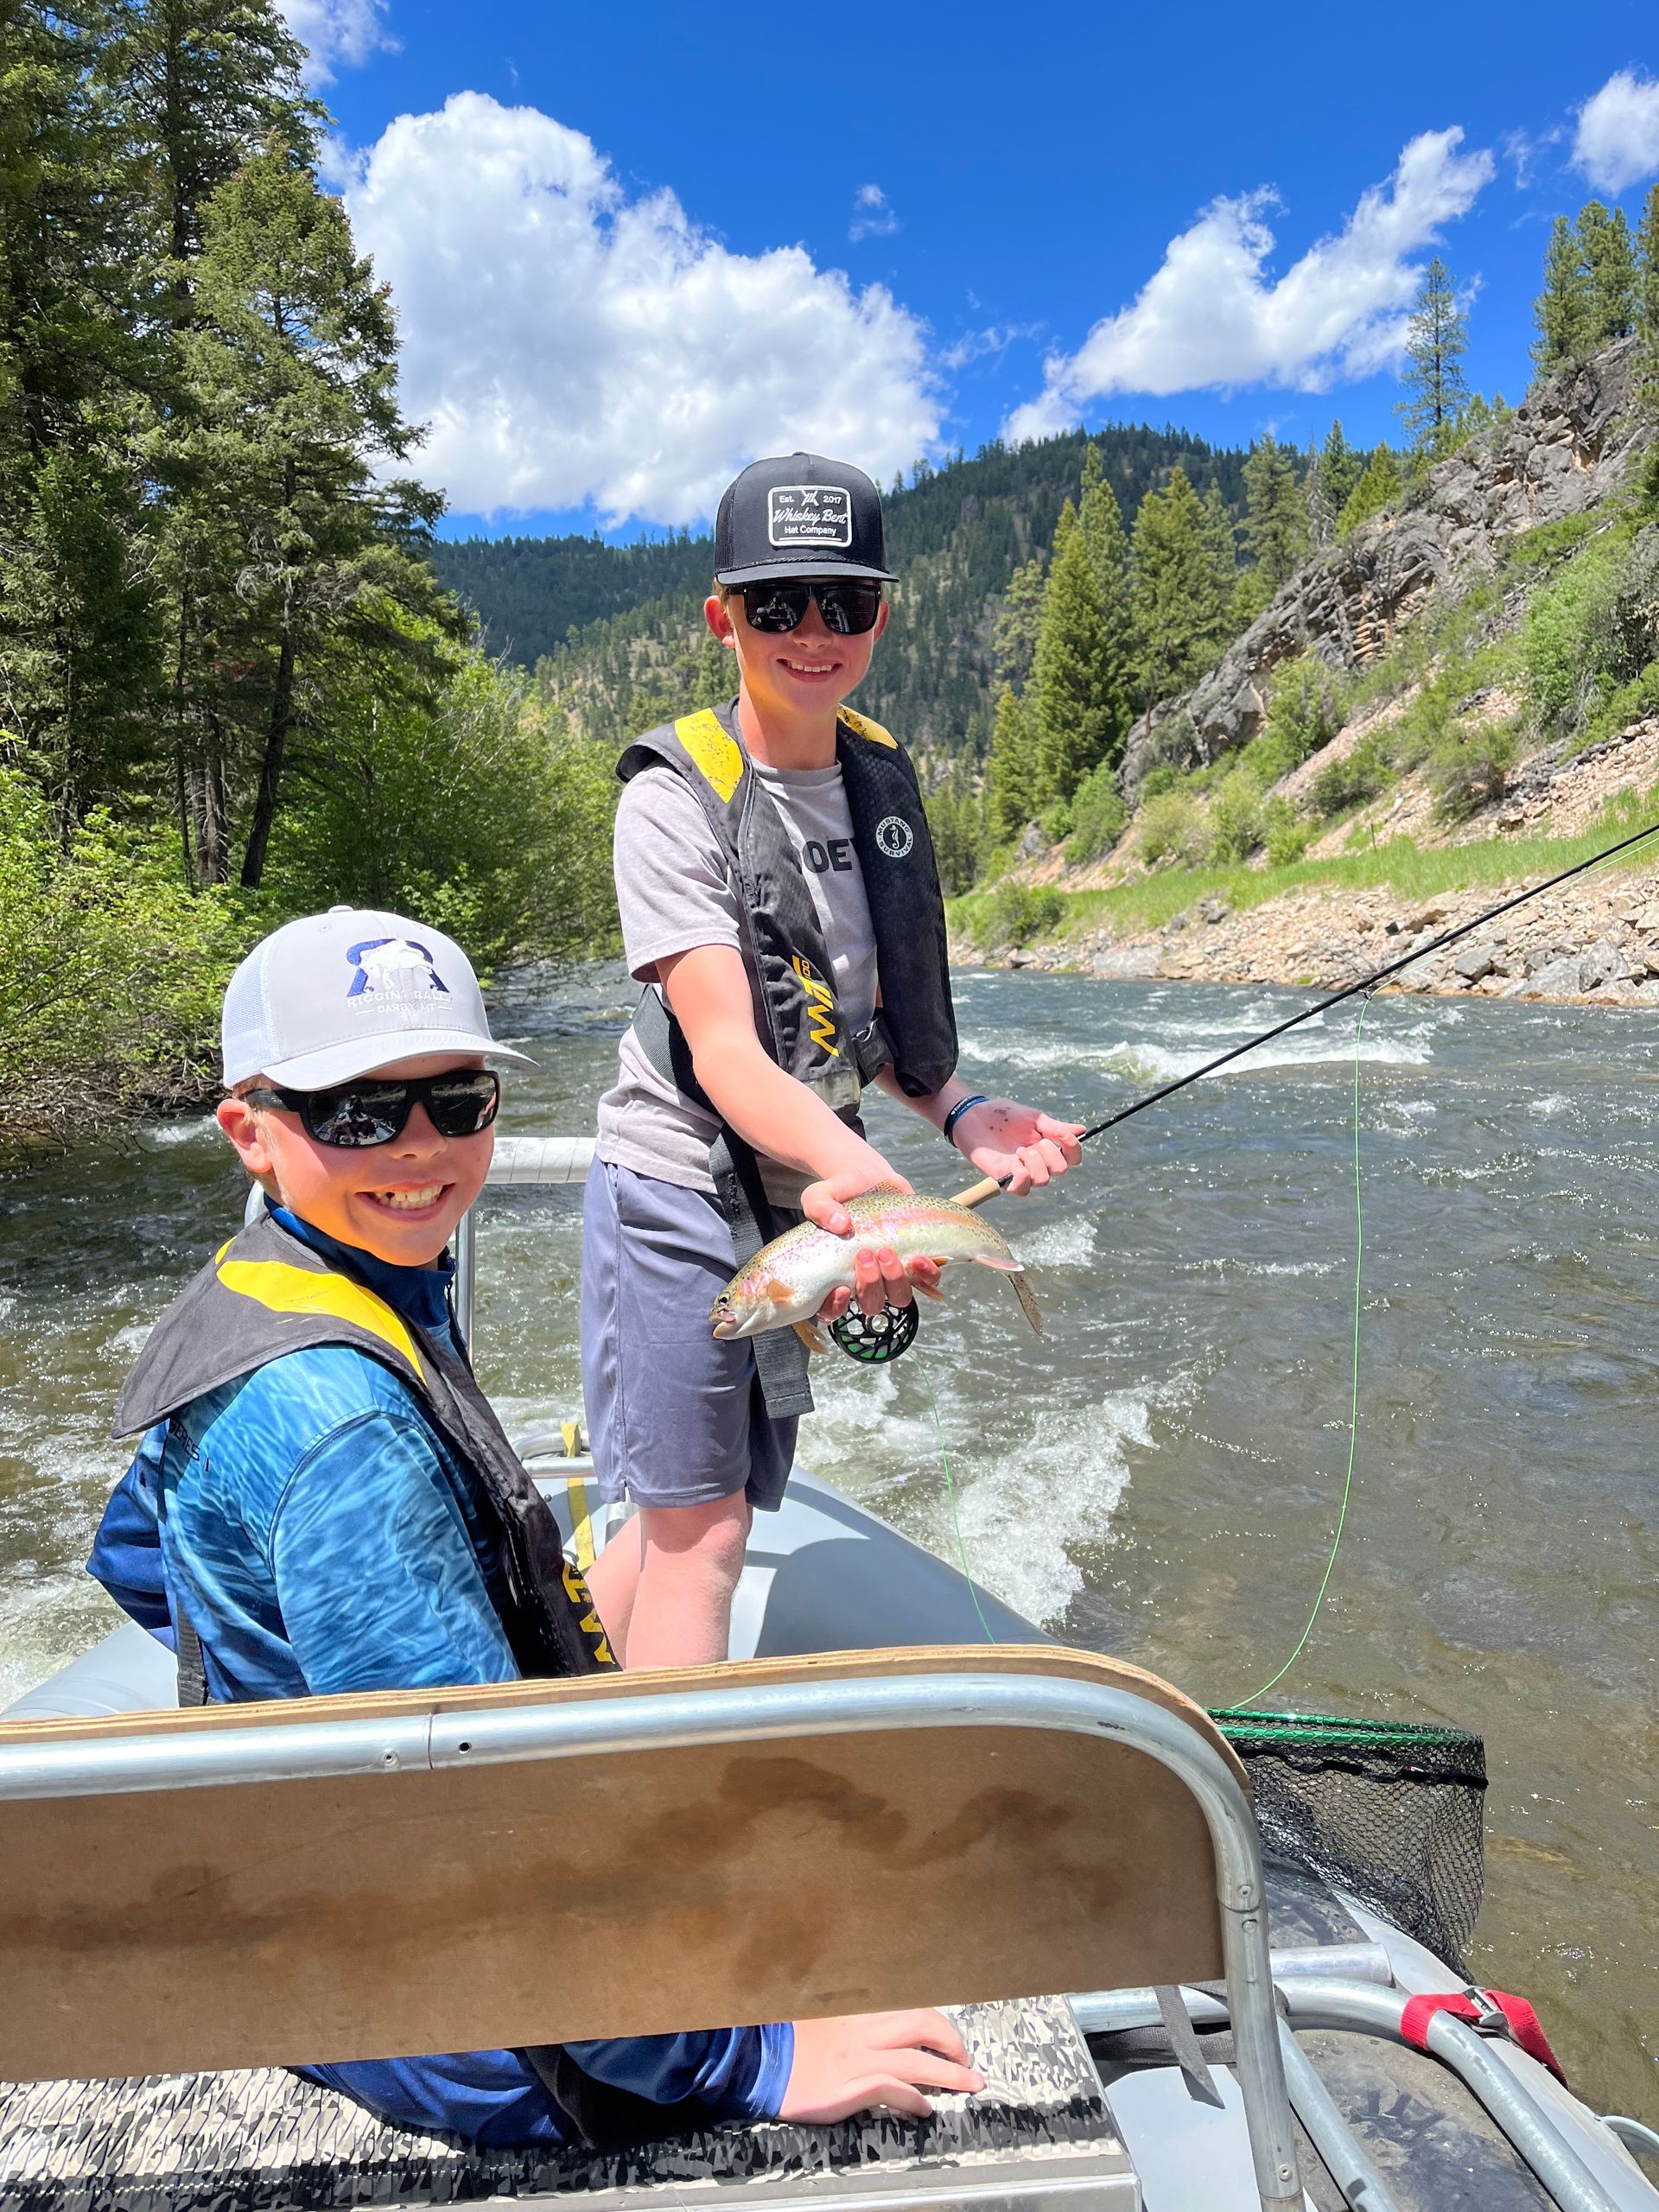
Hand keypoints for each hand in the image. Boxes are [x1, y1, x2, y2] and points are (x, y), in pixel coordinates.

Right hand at [779, 2009, 983, 2123]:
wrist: (757, 2059)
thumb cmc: (787, 2039)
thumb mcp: (823, 2017)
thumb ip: (854, 2020)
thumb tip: (883, 2027)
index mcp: (859, 2012)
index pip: (911, 2009)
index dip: (939, 2024)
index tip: (950, 2038)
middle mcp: (863, 2032)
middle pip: (923, 2026)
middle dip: (953, 2044)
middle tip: (967, 2061)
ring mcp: (857, 2061)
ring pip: (916, 2062)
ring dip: (949, 2075)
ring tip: (968, 2085)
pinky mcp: (847, 2089)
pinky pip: (891, 2091)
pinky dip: (914, 2100)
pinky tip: (924, 2110)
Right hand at [800, 1160, 941, 1323]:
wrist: (868, 1178)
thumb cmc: (839, 1194)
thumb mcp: (820, 1195)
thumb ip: (820, 1208)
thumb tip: (840, 1224)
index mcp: (835, 1276)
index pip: (831, 1309)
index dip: (836, 1307)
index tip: (840, 1287)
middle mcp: (865, 1281)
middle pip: (872, 1305)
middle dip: (870, 1285)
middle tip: (866, 1254)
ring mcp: (891, 1274)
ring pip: (899, 1297)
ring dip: (895, 1280)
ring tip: (888, 1251)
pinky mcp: (914, 1262)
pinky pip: (927, 1280)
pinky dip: (926, 1273)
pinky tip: (920, 1257)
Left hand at [950, 1097, 1083, 1196]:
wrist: (973, 1116)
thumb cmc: (1002, 1116)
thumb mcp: (1033, 1118)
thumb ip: (1056, 1128)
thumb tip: (1082, 1130)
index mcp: (1047, 1147)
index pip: (1072, 1158)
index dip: (1074, 1150)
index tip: (1064, 1137)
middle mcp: (1038, 1163)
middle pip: (1060, 1170)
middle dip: (1049, 1154)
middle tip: (1030, 1143)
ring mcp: (1022, 1172)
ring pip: (1043, 1181)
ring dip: (1033, 1163)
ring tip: (1018, 1150)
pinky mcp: (1005, 1178)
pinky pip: (1022, 1190)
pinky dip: (1022, 1177)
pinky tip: (1014, 1163)